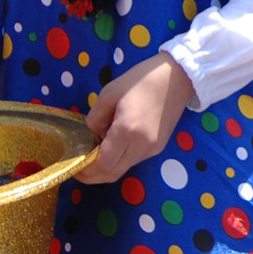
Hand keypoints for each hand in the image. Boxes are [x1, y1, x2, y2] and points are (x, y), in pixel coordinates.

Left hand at [76, 52, 195, 184]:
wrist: (178, 77)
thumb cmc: (142, 79)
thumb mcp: (110, 92)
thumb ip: (96, 117)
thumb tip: (93, 133)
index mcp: (127, 130)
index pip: (103, 163)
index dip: (86, 169)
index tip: (73, 166)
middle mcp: (141, 146)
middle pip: (113, 174)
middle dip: (93, 176)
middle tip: (79, 170)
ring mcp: (152, 149)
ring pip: (123, 168)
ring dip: (107, 168)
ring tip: (93, 156)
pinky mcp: (158, 147)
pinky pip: (134, 160)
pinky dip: (120, 160)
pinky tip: (113, 147)